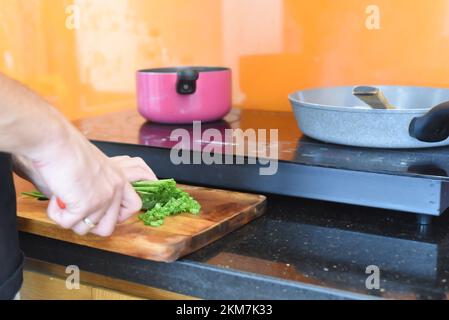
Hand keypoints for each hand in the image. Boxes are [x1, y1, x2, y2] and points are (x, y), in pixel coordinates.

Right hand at [28, 129, 156, 236]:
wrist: (56, 143)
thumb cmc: (67, 151)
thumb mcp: (94, 168)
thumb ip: (99, 188)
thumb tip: (89, 210)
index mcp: (119, 179)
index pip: (134, 206)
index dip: (118, 215)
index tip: (101, 212)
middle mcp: (115, 190)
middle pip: (109, 227)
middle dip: (88, 224)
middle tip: (75, 210)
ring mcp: (102, 199)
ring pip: (85, 229)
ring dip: (69, 218)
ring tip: (62, 199)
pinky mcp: (86, 205)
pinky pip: (68, 224)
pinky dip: (56, 214)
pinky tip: (56, 198)